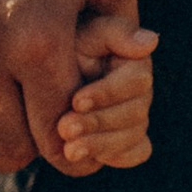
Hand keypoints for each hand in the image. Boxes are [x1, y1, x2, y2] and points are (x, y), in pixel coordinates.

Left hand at [53, 14, 158, 172]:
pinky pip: (133, 154)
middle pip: (136, 114)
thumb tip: (151, 40)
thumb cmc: (62, 45)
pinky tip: (87, 158)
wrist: (40, 73)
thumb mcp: (83, 34)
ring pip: (132, 137)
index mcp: (134, 64)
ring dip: (100, 145)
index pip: (136, 82)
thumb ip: (115, 33)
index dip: (107, 94)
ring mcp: (134, 119)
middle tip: (65, 129)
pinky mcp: (123, 140)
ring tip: (68, 150)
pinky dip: (115, 156)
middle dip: (98, 123)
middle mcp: (140, 92)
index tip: (76, 101)